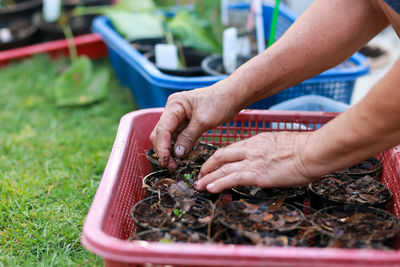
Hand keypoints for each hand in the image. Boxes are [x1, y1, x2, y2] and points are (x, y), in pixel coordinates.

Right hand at [150, 79, 241, 171]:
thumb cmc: (220, 102)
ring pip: (167, 138)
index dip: (162, 146)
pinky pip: (177, 138)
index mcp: (175, 105)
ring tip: (176, 166)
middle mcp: (173, 110)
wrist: (233, 96)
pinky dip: (178, 148)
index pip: (162, 128)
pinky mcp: (184, 124)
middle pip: (160, 134)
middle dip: (164, 150)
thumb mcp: (204, 121)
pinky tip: (182, 158)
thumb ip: (189, 137)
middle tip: (171, 167)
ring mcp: (178, 117)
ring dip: (170, 152)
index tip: (165, 161)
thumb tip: (177, 154)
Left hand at [194, 131, 314, 192]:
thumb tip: (266, 157)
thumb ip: (269, 148)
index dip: (218, 158)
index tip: (212, 164)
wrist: (312, 151)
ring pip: (223, 169)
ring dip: (208, 178)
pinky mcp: (257, 174)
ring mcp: (252, 161)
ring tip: (199, 186)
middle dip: (207, 166)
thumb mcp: (281, 142)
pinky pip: (233, 179)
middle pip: (221, 156)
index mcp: (256, 140)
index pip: (231, 149)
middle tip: (200, 175)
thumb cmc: (304, 148)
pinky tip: (211, 189)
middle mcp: (250, 149)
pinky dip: (219, 183)